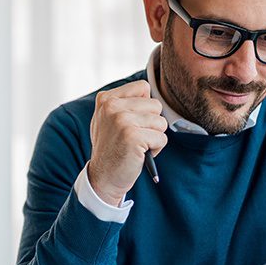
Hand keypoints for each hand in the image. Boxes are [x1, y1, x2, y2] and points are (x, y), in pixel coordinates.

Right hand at [87, 80, 167, 205]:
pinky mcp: (132, 136)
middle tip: (134, 137)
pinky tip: (139, 154)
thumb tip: (147, 87)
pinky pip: (162, 138)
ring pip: (161, 122)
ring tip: (137, 145)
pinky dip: (156, 149)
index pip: (143, 87)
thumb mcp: (109, 119)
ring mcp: (121, 120)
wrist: (103, 177)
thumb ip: (124, 102)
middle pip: (155, 105)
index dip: (144, 107)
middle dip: (152, 124)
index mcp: (106, 98)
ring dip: (154, 137)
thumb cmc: (112, 148)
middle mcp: (112, 106)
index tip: (131, 122)